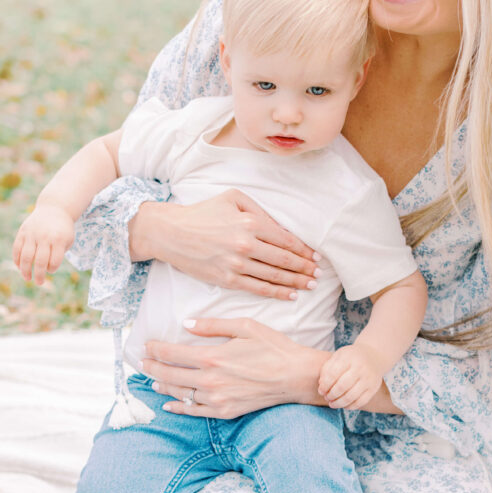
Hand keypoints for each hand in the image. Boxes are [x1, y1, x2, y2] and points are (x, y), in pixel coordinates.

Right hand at [13, 204, 73, 283]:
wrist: (54, 209)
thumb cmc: (62, 229)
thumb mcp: (68, 240)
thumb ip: (59, 254)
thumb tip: (46, 269)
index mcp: (58, 239)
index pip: (54, 260)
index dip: (52, 268)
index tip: (51, 270)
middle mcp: (44, 237)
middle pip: (40, 261)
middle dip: (39, 275)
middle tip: (39, 282)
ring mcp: (32, 234)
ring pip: (26, 256)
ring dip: (25, 270)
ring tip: (27, 278)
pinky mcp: (23, 232)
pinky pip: (17, 248)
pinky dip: (17, 260)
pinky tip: (20, 267)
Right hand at [131, 189, 320, 299]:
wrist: (171, 232)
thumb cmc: (203, 212)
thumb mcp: (233, 198)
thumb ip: (260, 211)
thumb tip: (283, 228)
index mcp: (250, 222)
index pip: (286, 240)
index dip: (305, 250)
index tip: (317, 257)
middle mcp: (246, 244)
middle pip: (284, 260)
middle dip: (305, 268)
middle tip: (319, 274)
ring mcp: (236, 264)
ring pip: (274, 276)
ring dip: (296, 282)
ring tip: (310, 285)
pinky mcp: (226, 279)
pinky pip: (257, 288)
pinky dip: (276, 292)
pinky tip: (290, 295)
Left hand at [139, 316, 329, 418]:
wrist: (296, 376)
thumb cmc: (273, 347)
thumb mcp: (245, 326)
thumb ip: (213, 325)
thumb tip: (187, 324)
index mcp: (212, 356)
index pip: (172, 353)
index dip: (155, 349)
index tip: (147, 345)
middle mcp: (210, 380)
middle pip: (170, 375)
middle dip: (152, 367)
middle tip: (142, 361)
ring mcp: (217, 399)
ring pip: (179, 394)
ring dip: (163, 386)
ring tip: (153, 380)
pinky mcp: (226, 412)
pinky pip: (194, 412)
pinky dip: (178, 408)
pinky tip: (169, 404)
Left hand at [318, 343, 383, 409]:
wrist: (374, 355)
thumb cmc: (350, 357)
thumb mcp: (338, 356)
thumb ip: (327, 369)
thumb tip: (321, 386)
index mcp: (349, 358)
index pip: (333, 374)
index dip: (325, 385)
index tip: (321, 391)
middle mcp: (360, 368)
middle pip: (342, 387)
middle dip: (331, 395)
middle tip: (326, 397)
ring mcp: (368, 379)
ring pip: (351, 397)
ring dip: (338, 403)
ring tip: (332, 403)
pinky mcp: (373, 388)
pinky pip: (360, 402)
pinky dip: (349, 406)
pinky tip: (343, 405)